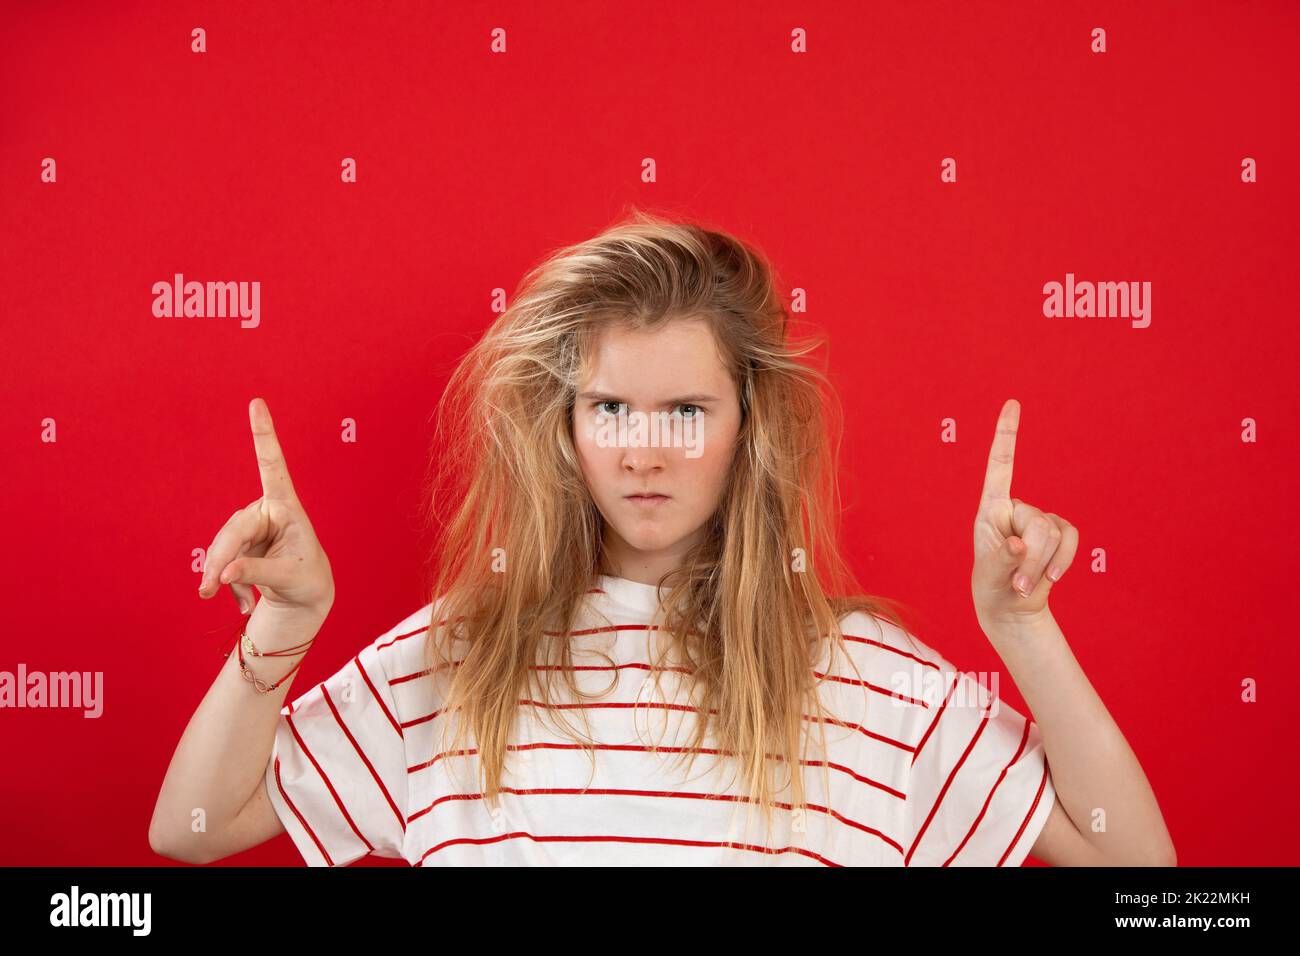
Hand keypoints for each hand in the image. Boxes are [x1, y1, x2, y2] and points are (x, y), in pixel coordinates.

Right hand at [196, 398, 334, 621]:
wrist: (305, 596)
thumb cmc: (307, 581)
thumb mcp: (291, 579)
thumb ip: (259, 573)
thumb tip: (222, 572)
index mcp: (287, 507)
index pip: (272, 467)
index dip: (263, 435)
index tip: (256, 402)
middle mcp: (267, 510)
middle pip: (233, 528)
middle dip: (220, 559)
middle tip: (207, 589)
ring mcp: (250, 526)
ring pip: (222, 546)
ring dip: (220, 575)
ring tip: (227, 600)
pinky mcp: (238, 542)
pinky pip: (222, 561)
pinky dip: (226, 584)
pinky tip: (244, 603)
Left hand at [971, 399, 1078, 631]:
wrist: (1012, 609)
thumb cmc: (991, 589)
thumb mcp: (989, 578)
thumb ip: (1001, 560)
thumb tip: (1019, 545)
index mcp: (990, 510)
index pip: (1000, 466)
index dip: (1007, 435)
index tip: (1013, 403)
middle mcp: (1015, 510)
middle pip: (1038, 523)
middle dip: (1033, 558)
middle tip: (1017, 583)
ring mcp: (1039, 521)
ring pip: (1054, 532)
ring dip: (1043, 565)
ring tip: (1025, 586)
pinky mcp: (1059, 534)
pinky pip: (1071, 537)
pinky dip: (1063, 561)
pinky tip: (1051, 579)